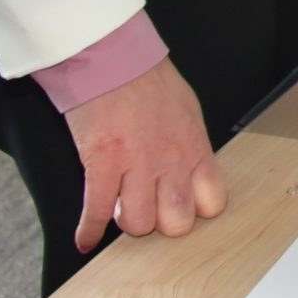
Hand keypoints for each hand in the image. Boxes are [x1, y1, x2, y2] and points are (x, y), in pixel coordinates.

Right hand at [65, 58, 226, 256]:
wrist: (113, 57)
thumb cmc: (147, 79)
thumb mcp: (187, 111)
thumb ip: (190, 146)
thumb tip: (191, 172)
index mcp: (194, 147)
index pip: (212, 202)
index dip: (196, 211)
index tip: (183, 209)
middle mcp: (170, 161)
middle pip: (175, 223)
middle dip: (161, 223)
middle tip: (149, 210)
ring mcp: (136, 164)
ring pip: (137, 223)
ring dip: (126, 222)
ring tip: (120, 209)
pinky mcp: (102, 164)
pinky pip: (97, 211)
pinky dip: (88, 231)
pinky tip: (85, 240)